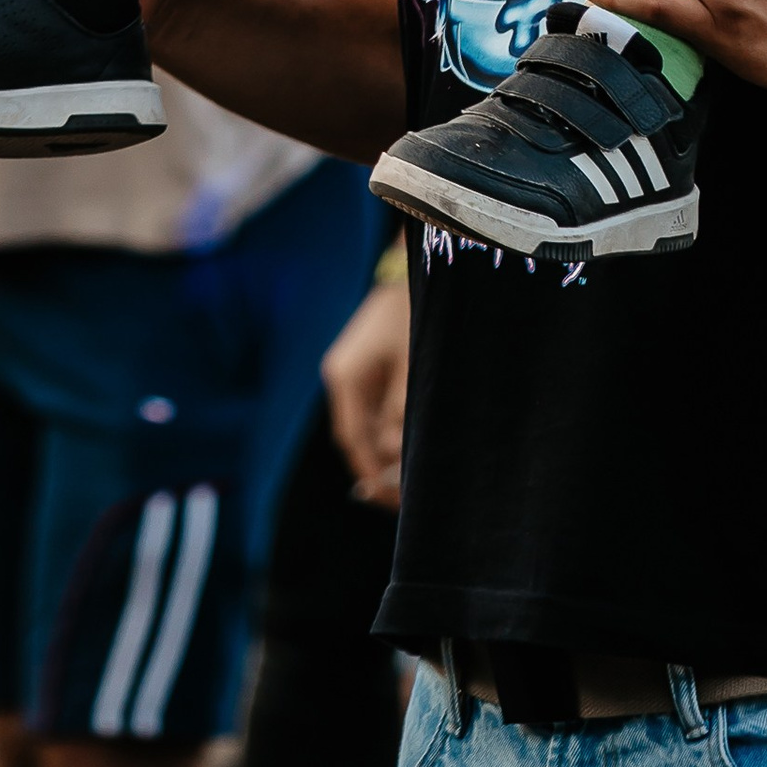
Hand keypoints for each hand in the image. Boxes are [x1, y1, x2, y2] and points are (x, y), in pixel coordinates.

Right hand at [322, 276, 409, 508]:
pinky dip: (391, 428)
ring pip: (368, 424)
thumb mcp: (415, 367)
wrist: (423, 265)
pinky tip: (412, 443)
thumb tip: (394, 456)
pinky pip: (376, 407)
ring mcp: (354, 369)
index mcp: (346, 378)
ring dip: (388, 448)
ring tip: (414, 475)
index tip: (394, 501)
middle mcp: (343, 376)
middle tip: (406, 498)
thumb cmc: (419, 313)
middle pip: (358, 436)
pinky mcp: (370, 364)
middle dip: (380, 467)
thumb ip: (402, 415)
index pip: (354, 441)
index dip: (373, 474)